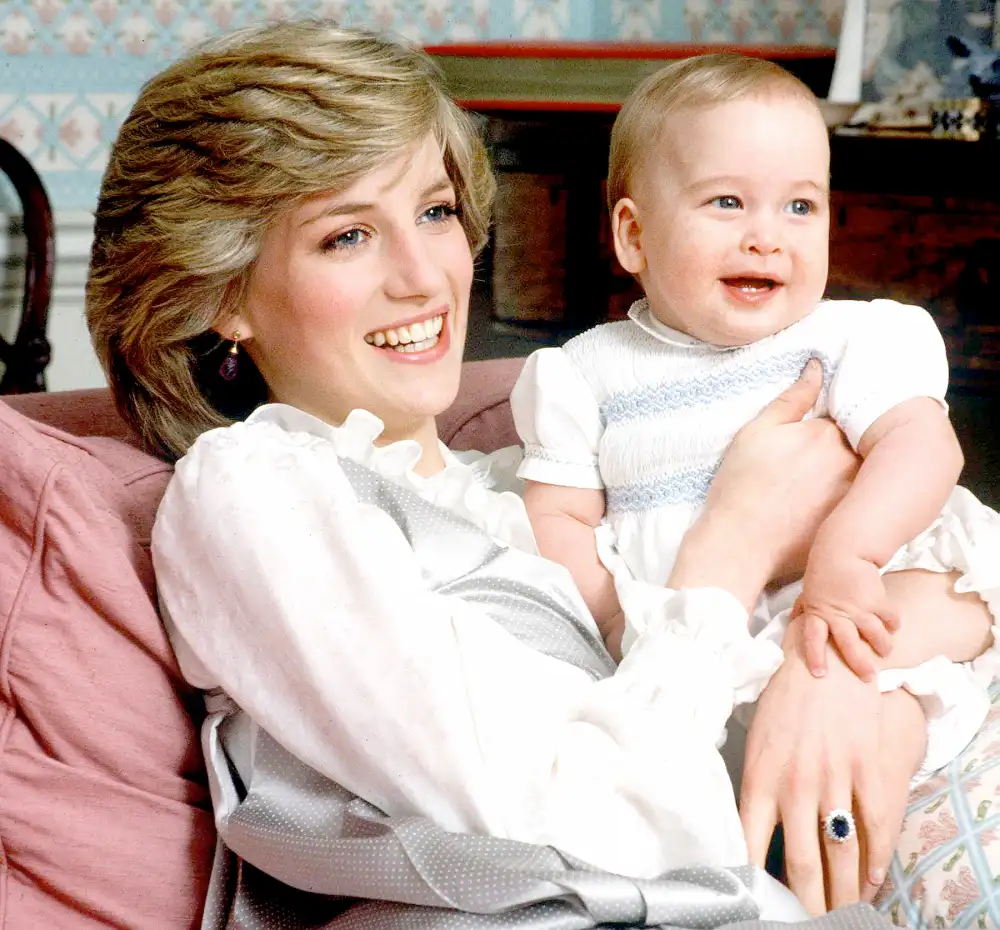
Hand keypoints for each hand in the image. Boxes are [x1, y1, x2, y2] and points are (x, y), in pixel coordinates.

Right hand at [706, 360, 859, 584]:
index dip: (829, 423)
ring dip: (852, 471)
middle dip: (845, 446)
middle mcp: (850, 462)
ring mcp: (857, 494)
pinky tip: (824, 504)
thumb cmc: (741, 489)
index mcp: (826, 434)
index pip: (845, 414)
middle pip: (859, 443)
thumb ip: (791, 399)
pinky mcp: (857, 523)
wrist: (740, 545)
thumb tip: (817, 367)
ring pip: (864, 471)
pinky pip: (864, 500)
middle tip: (813, 462)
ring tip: (818, 483)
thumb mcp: (755, 433)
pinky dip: (855, 498)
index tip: (812, 436)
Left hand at [740, 619, 922, 914]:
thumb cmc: (780, 698)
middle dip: (805, 901)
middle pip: (799, 861)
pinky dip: (875, 859)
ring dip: (842, 890)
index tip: (757, 902)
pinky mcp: (864, 768)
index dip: (753, 878)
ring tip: (840, 913)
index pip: (748, 840)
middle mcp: (794, 782)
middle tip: (808, 922)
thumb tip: (737, 825)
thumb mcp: (753, 738)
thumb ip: (752, 783)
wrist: (822, 654)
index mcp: (758, 775)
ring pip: (839, 851)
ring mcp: (833, 776)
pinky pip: (874, 825)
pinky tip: (871, 879)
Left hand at [797, 553, 899, 681]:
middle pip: (848, 644)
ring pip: (874, 634)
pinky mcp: (877, 600)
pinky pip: (889, 618)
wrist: (843, 549)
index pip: (813, 638)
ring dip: (882, 645)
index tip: (820, 674)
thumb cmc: (824, 573)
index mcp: (817, 612)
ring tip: (885, 652)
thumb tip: (791, 620)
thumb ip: (803, 607)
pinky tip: (893, 626)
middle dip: (859, 663)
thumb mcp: (809, 590)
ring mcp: (859, 607)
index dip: (816, 656)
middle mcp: (837, 613)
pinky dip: (893, 623)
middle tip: (868, 678)